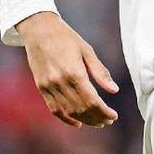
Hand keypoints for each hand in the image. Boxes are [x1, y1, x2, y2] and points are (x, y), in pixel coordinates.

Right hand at [16, 12, 118, 128]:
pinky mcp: (41, 88)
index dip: (104, 112)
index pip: (92, 100)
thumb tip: (114, 90)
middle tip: (108, 121)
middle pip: (81, 108)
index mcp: (74, 72)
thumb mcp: (87, 50)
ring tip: (98, 122)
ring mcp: (48, 86)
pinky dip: (66, 118)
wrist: (39, 30)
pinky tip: (78, 123)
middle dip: (97, 117)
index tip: (114, 116)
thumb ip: (100, 72)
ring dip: (85, 119)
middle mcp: (60, 82)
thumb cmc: (66, 38)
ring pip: (69, 111)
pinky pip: (54, 109)